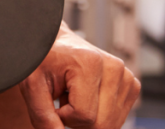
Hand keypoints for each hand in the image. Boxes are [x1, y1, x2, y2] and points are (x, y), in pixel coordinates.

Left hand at [18, 24, 140, 128]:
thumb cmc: (43, 62)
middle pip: (102, 124)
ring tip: (74, 95)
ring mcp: (126, 76)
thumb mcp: (32, 87)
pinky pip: (117, 120)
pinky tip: (87, 97)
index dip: (63, 116)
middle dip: (77, 121)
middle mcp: (114, 67)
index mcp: (90, 62)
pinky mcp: (131, 85)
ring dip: (88, 118)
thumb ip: (43, 117)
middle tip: (63, 99)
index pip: (84, 116)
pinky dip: (100, 115)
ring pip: (110, 125)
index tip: (54, 98)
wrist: (56, 44)